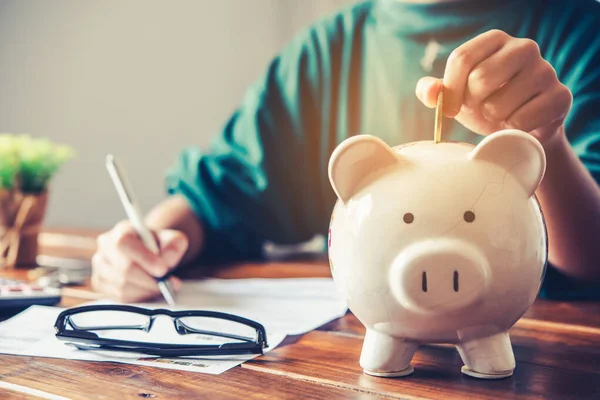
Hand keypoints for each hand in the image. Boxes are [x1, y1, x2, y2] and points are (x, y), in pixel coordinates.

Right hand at [92, 221, 187, 301]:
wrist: (150, 254)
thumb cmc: (159, 246)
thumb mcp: (173, 240)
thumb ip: (174, 245)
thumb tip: (167, 260)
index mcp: (121, 231)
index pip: (125, 243)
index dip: (144, 258)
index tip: (163, 270)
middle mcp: (106, 247)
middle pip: (124, 269)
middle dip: (150, 280)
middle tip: (169, 283)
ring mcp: (100, 266)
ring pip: (122, 286)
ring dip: (146, 289)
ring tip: (162, 286)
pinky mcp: (100, 284)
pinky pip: (119, 297)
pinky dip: (139, 297)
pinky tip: (149, 290)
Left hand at [416, 29, 572, 145]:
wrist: (522, 127)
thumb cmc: (485, 104)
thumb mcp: (457, 95)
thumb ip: (435, 90)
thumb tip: (429, 93)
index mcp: (495, 40)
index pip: (461, 58)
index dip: (449, 90)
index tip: (448, 110)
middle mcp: (524, 47)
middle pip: (480, 80)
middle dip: (473, 104)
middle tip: (482, 109)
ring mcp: (545, 70)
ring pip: (498, 105)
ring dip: (493, 119)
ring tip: (502, 115)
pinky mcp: (560, 96)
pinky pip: (520, 122)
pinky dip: (513, 131)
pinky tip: (520, 123)